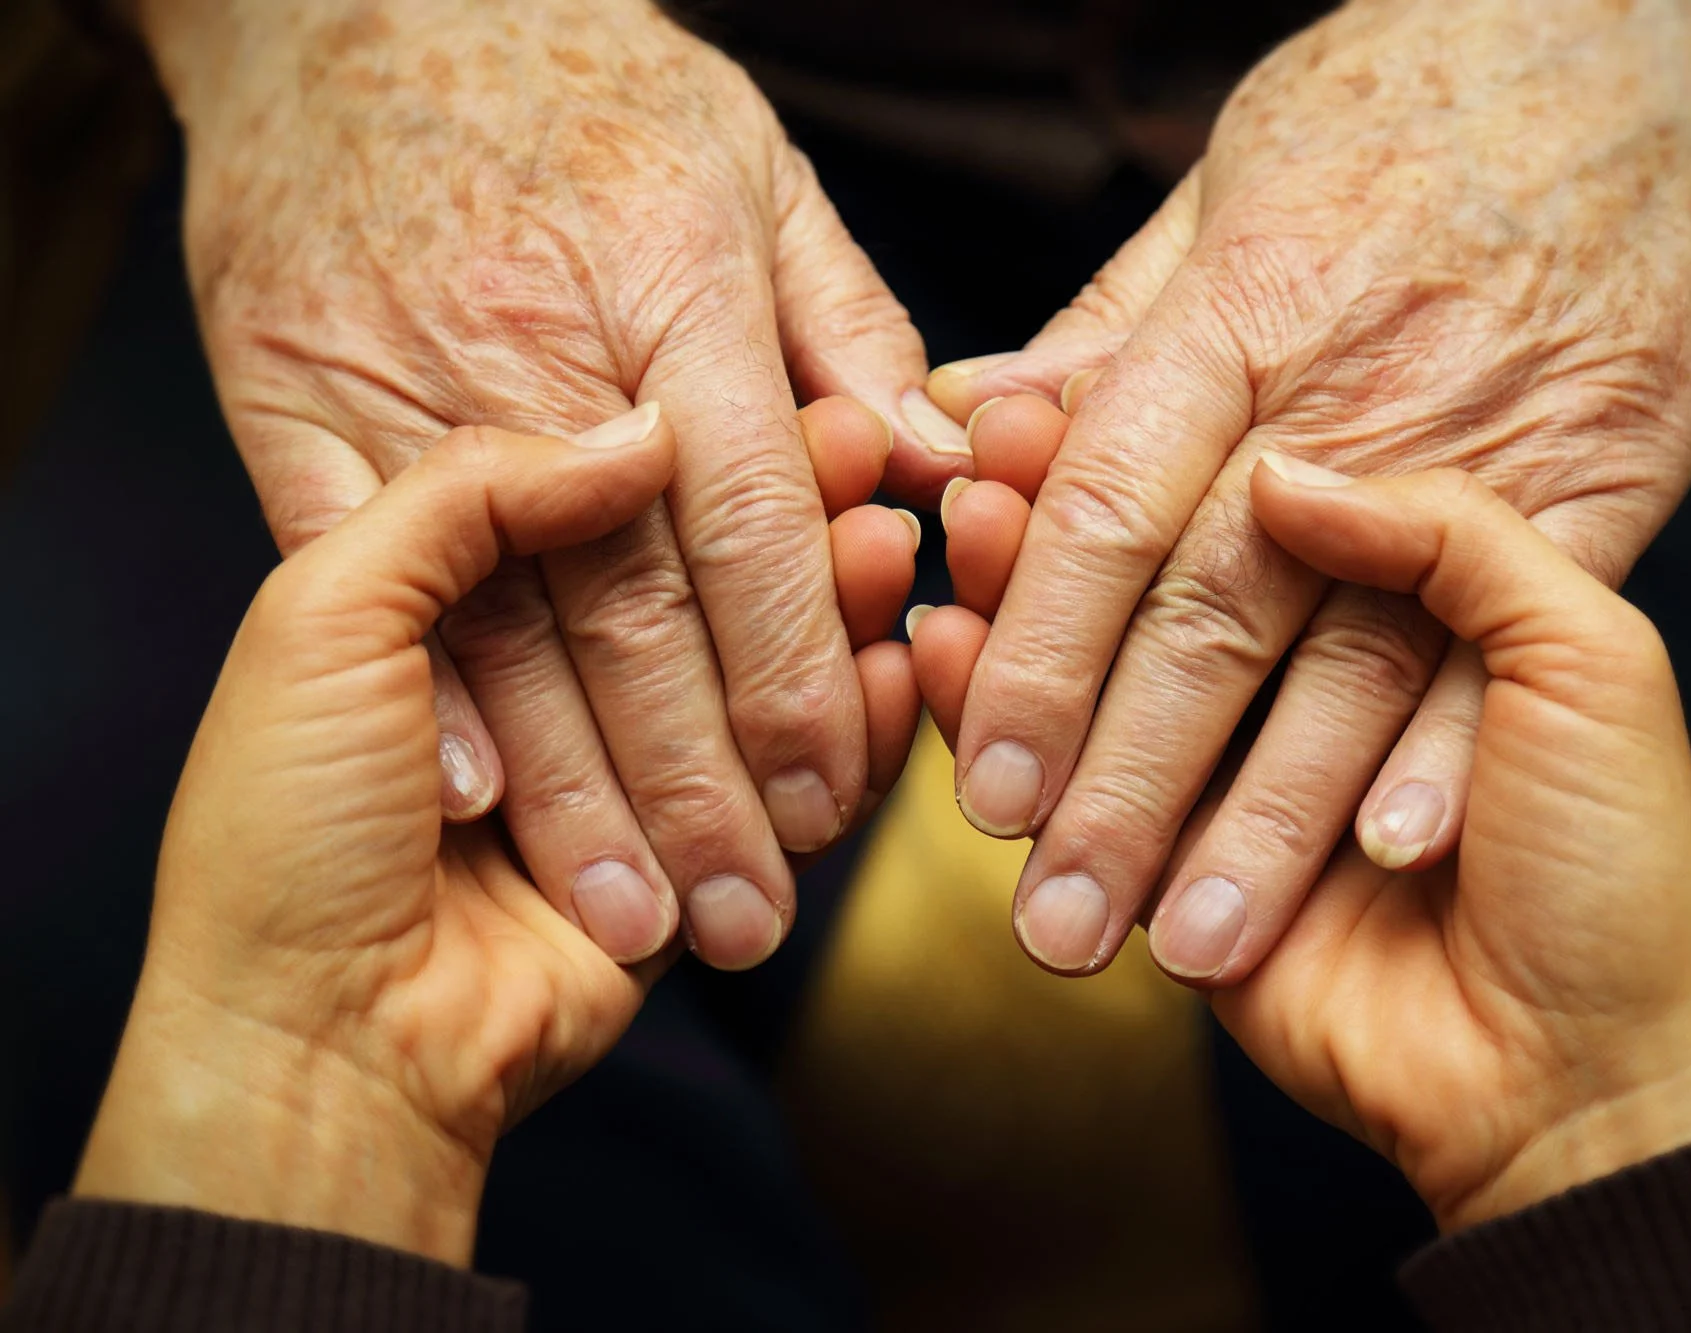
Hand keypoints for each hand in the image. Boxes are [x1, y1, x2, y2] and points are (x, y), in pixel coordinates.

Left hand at [73, 406, 922, 1264]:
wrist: (318, 1042)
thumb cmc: (285, 831)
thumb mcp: (324, 618)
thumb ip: (467, 496)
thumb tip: (637, 438)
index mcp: (458, 592)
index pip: (610, 493)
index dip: (705, 445)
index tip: (791, 401)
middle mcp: (556, 668)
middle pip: (705, 574)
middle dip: (792, 524)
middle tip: (875, 469)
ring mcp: (638, 765)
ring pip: (765, 667)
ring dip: (837, 611)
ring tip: (892, 550)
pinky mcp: (703, 854)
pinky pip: (803, 783)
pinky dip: (857, 729)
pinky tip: (897, 668)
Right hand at [138, 0, 964, 967]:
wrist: (350, 5)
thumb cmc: (581, 90)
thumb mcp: (750, 174)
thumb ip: (847, 331)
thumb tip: (933, 470)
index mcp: (673, 282)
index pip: (751, 518)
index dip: (794, 671)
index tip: (826, 792)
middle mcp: (541, 342)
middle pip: (635, 601)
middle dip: (698, 779)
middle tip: (749, 910)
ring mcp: (404, 376)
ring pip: (506, 616)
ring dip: (575, 788)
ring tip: (634, 913)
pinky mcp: (295, 399)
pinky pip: (356, 566)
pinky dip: (428, 685)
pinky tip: (484, 800)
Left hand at [921, 0, 1690, 980]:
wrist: (1659, 52)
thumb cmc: (1418, 104)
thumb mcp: (1232, 185)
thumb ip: (1107, 328)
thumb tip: (980, 425)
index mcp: (1240, 314)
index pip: (1106, 511)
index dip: (1037, 658)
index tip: (982, 785)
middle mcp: (1350, 394)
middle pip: (1210, 616)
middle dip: (1123, 785)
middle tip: (1054, 921)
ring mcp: (1482, 445)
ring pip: (1349, 658)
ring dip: (1264, 817)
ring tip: (1190, 941)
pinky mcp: (1599, 483)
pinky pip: (1511, 632)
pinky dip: (1449, 746)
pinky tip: (1387, 852)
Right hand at [922, 454, 1690, 1228]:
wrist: (1586, 1075)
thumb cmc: (1618, 868)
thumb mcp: (1591, 663)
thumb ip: (1451, 538)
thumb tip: (1283, 477)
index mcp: (1412, 596)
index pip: (1252, 496)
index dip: (1178, 455)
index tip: (1062, 415)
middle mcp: (1312, 667)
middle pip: (1161, 576)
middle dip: (1067, 531)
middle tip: (977, 482)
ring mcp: (1235, 769)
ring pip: (1101, 668)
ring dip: (1017, 611)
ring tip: (948, 552)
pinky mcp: (1175, 864)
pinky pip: (1066, 780)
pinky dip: (989, 720)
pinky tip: (933, 659)